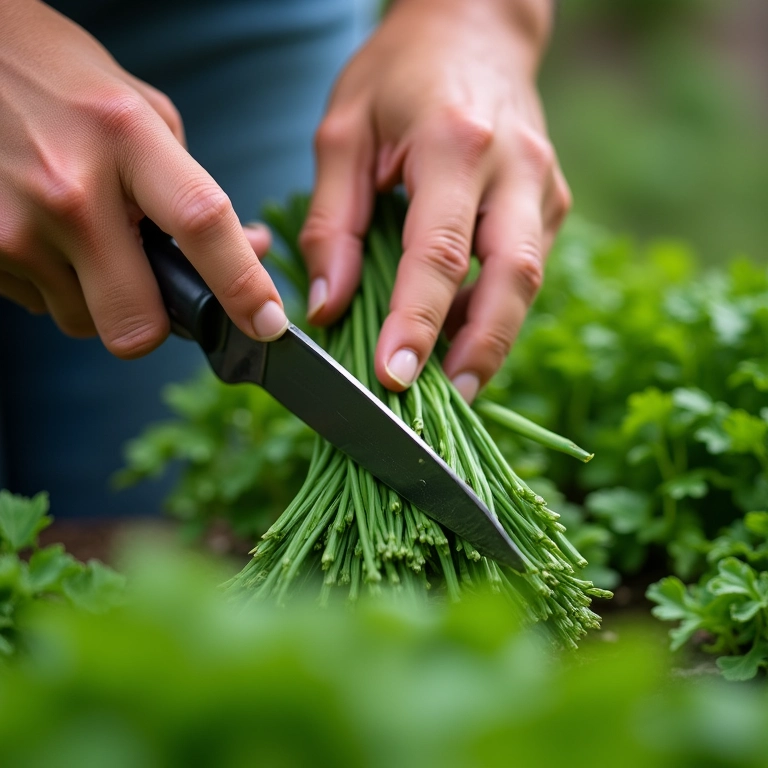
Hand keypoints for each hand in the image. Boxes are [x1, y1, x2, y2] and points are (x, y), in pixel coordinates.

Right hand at [0, 0, 286, 357]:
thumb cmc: (59, 83)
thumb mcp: (142, 114)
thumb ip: (194, 188)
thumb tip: (250, 251)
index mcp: (125, 138)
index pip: (202, 224)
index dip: (243, 286)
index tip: (267, 323)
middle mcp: (68, 190)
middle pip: (137, 324)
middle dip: (155, 323)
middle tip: (153, 289)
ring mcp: (14, 227)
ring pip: (84, 322)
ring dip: (100, 299)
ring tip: (86, 239)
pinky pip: (39, 305)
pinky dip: (55, 284)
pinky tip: (48, 235)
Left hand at [300, 0, 569, 400]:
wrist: (475, 26)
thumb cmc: (399, 74)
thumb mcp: (344, 134)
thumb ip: (332, 223)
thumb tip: (328, 306)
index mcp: (456, 144)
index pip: (439, 252)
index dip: (418, 322)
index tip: (393, 377)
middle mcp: (514, 168)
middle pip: (513, 278)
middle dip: (481, 349)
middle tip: (450, 405)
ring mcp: (543, 185)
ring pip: (528, 281)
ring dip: (492, 339)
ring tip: (453, 387)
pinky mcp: (550, 201)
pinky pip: (526, 269)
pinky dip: (496, 311)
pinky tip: (464, 338)